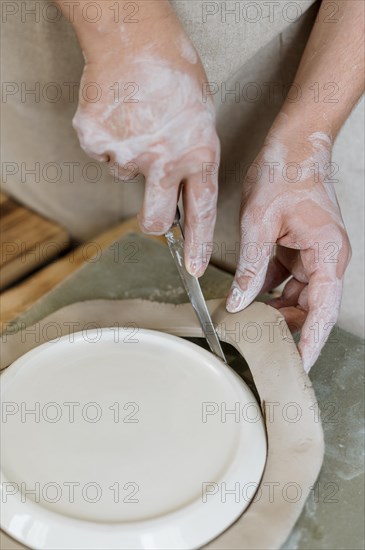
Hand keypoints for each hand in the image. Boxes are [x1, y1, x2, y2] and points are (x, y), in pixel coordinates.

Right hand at [72, 2, 219, 276]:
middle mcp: (165, 161)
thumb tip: (179, 184)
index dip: (198, 245)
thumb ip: (191, 156)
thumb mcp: (201, 117)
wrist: (135, 37)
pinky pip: (103, 154)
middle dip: (152, 221)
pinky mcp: (97, 142)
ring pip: (126, 176)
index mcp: (198, 155)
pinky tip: (119, 114)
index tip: (196, 268)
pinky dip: (109, 139)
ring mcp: (129, 153)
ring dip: (130, 157)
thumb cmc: (174, 70)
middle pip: (153, 219)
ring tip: (138, 122)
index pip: (200, 213)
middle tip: (151, 209)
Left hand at [226, 115, 350, 371]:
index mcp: (327, 254)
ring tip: (248, 322)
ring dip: (276, 309)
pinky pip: (289, 280)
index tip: (299, 366)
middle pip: (312, 307)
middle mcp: (327, 258)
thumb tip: (239, 302)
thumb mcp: (260, 223)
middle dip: (288, 327)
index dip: (312, 341)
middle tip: (261, 346)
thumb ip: (251, 267)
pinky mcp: (301, 250)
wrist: (293, 147)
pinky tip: (250, 298)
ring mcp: (315, 255)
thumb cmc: (285, 174)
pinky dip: (271, 290)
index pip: (323, 309)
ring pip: (299, 296)